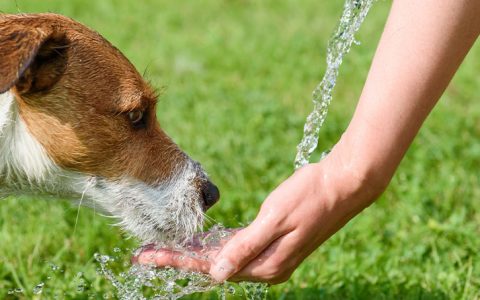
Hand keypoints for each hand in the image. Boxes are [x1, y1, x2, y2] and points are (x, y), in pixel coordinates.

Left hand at [134, 150, 380, 283]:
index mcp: (266, 265)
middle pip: (213, 266)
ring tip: (164, 247)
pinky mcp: (273, 243)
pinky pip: (237, 248)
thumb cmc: (310, 196)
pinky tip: (199, 240)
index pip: (212, 267)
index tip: (147, 257)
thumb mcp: (276, 218)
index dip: (178, 260)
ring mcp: (271, 256)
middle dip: (179, 258)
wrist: (343, 184)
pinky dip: (216, 245)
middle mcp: (266, 266)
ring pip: (223, 258)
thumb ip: (245, 247)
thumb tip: (216, 273)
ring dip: (195, 252)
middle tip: (145, 253)